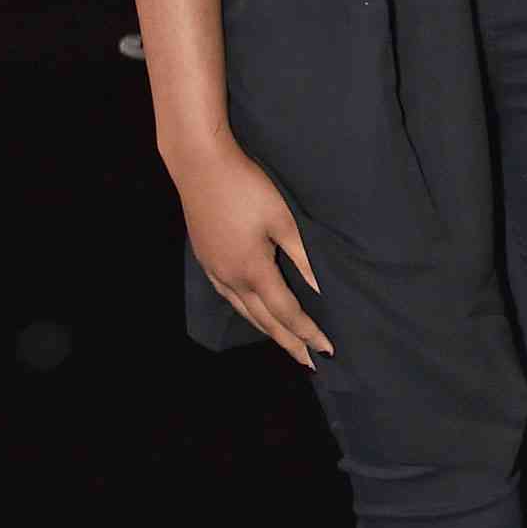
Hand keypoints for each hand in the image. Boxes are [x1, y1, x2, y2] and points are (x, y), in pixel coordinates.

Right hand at [167, 133, 334, 364]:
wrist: (199, 165)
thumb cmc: (247, 188)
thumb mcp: (283, 221)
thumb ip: (303, 258)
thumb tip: (322, 290)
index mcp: (253, 271)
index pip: (287, 313)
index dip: (308, 333)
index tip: (328, 350)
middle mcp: (230, 279)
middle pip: (264, 321)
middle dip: (289, 342)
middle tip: (309, 362)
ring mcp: (214, 270)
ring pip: (243, 311)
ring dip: (266, 329)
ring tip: (285, 342)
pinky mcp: (205, 258)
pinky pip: (228, 296)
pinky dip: (246, 311)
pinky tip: (250, 309)